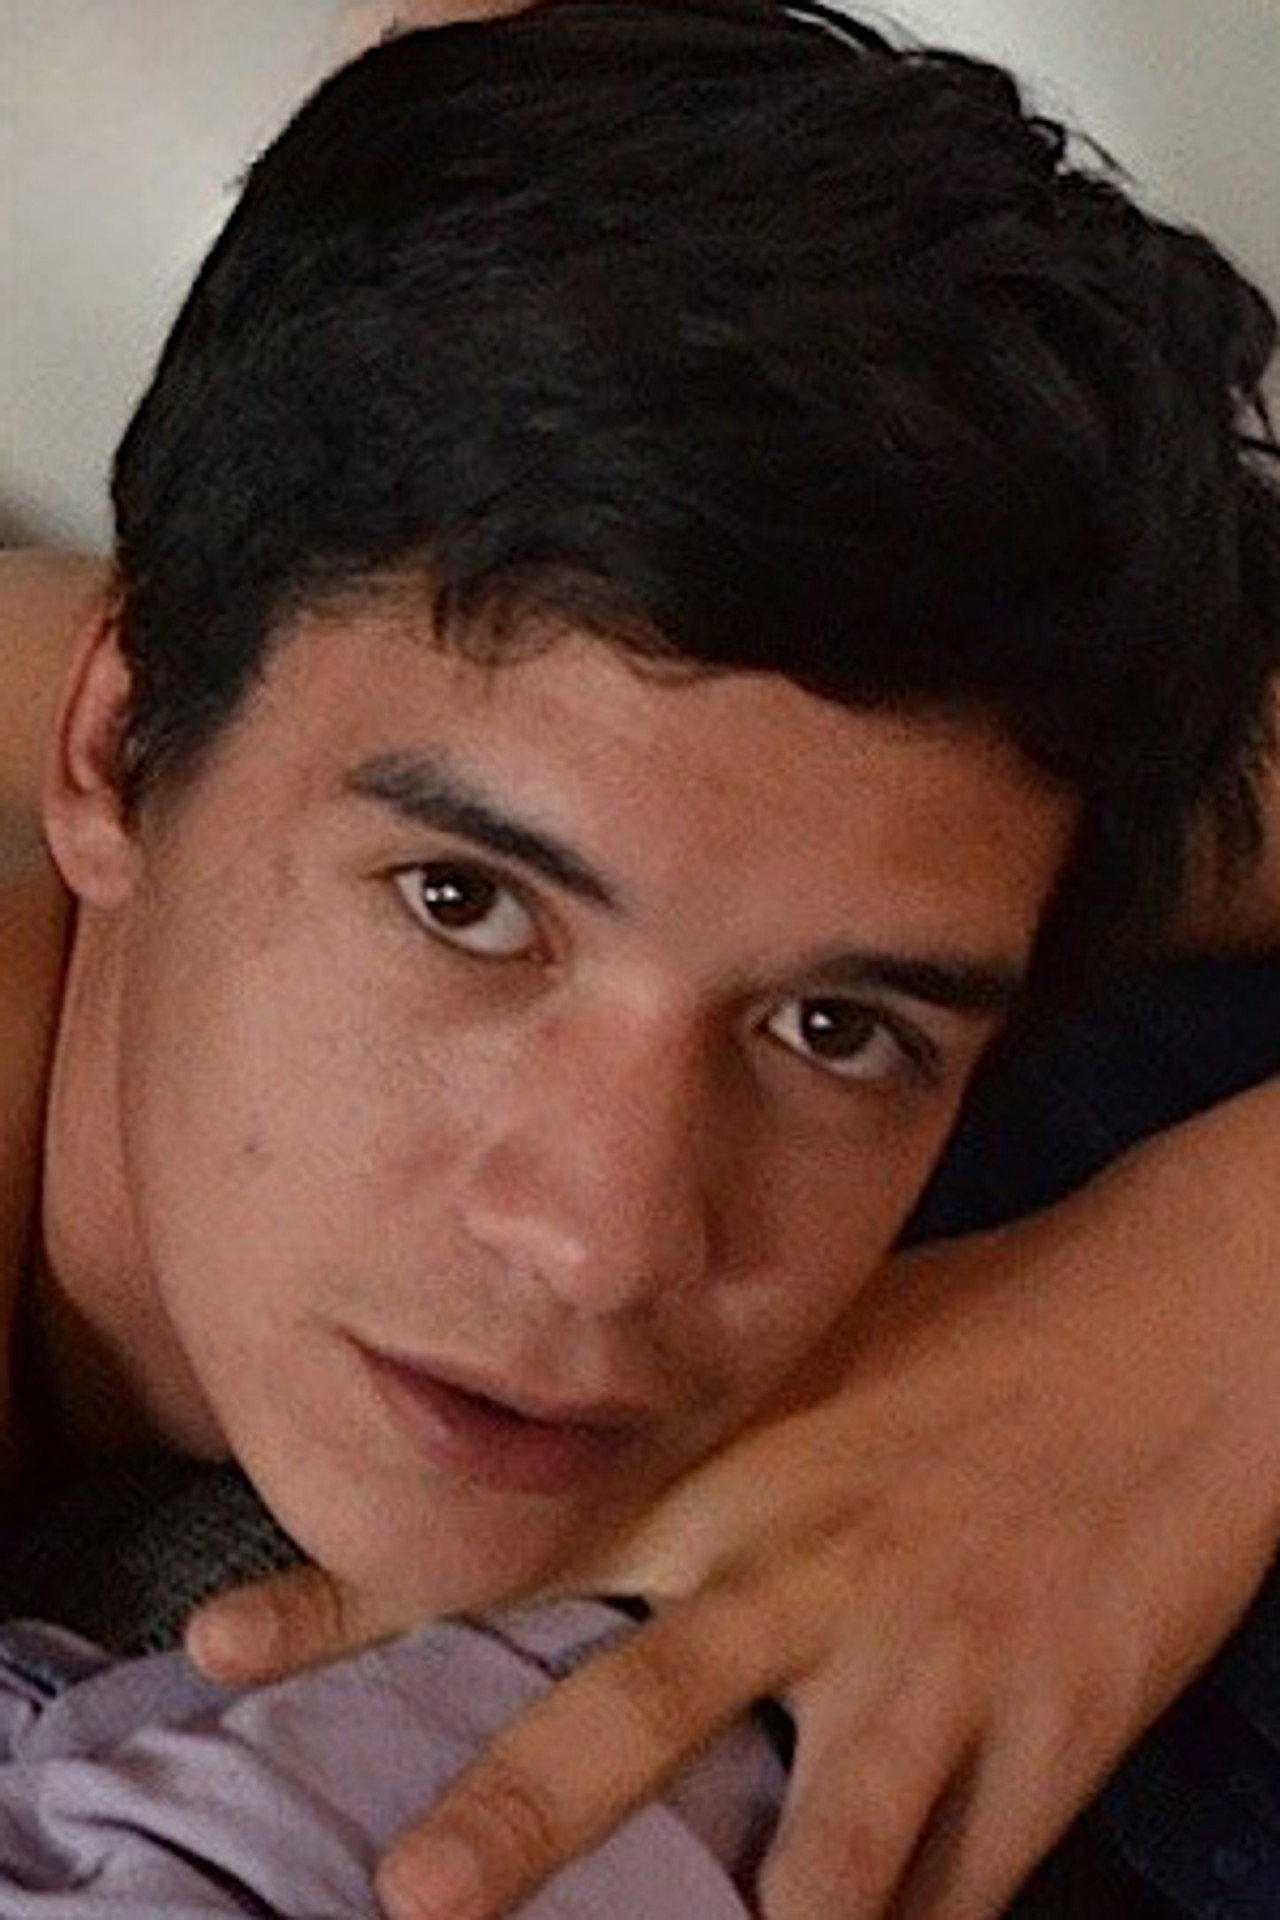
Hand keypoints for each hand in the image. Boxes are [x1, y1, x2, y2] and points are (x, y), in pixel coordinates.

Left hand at [190, 1096, 1279, 1919]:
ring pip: (803, 1848)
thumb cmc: (998, 1319)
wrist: (1193, 1318)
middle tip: (401, 1901)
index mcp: (741, 1452)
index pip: (520, 1529)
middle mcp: (811, 1558)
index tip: (219, 1646)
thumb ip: (710, 1427)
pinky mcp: (1044, 1729)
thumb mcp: (830, 1344)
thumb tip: (597, 1494)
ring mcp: (927, 1656)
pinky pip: (945, 1887)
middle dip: (509, 1815)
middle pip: (634, 1709)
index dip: (360, 1593)